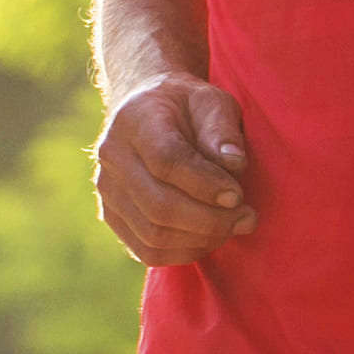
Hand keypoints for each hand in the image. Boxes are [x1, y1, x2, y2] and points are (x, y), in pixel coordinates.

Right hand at [94, 74, 253, 265]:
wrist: (145, 109)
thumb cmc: (186, 106)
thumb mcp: (212, 101)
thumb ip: (222, 130)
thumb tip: (234, 165)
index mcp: (136, 122)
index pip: (166, 162)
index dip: (205, 185)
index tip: (238, 196)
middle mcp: (112, 158)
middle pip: (158, 206)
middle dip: (209, 220)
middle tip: (247, 218)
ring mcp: (107, 191)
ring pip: (152, 234)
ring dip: (200, 239)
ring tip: (232, 227)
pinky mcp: (111, 216)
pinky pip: (146, 251)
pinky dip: (183, 253)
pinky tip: (209, 238)